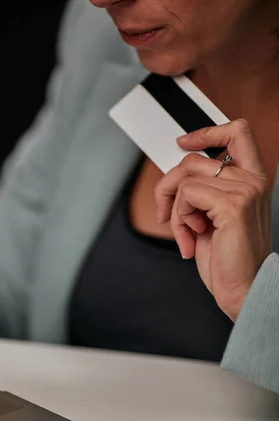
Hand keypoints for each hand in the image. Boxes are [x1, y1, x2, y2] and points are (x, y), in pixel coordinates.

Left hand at [155, 119, 272, 320]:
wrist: (244, 289)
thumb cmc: (228, 259)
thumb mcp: (213, 217)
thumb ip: (204, 190)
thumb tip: (176, 172)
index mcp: (253, 180)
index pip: (237, 132)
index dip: (207, 131)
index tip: (183, 142)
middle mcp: (253, 180)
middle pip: (192, 161)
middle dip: (168, 189)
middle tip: (166, 216)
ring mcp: (245, 190)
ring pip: (185, 178)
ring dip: (174, 211)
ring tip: (186, 234)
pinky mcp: (232, 205)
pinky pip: (186, 195)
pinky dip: (179, 220)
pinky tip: (192, 240)